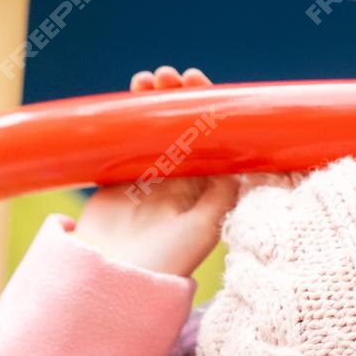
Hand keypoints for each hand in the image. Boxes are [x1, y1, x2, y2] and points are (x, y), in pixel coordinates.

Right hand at [70, 65, 240, 277]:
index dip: (208, 108)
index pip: (214, 137)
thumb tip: (239, 158)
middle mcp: (182, 180)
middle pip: (184, 127)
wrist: (115, 279)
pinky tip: (128, 99)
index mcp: (207, 188)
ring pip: (156, 129)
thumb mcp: (205, 227)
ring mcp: (151, 178)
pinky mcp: (121, 179)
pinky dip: (127, 119)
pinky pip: (127, 140)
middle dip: (178, 99)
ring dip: (153, 103)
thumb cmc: (166, 260)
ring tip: (144, 82)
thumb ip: (222, 192)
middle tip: (168, 76)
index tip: (198, 83)